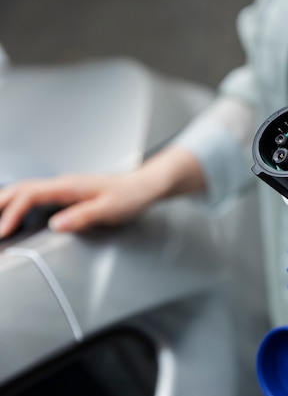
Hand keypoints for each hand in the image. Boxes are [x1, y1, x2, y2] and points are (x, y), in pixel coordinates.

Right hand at [0, 146, 206, 237]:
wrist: (145, 186)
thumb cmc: (131, 196)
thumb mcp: (110, 209)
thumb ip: (83, 216)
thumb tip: (56, 224)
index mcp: (68, 186)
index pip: (29, 196)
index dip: (11, 213)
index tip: (2, 232)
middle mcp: (62, 184)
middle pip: (19, 189)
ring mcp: (64, 188)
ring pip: (24, 191)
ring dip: (5, 203)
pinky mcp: (67, 194)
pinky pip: (34, 196)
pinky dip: (18, 204)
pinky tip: (14, 215)